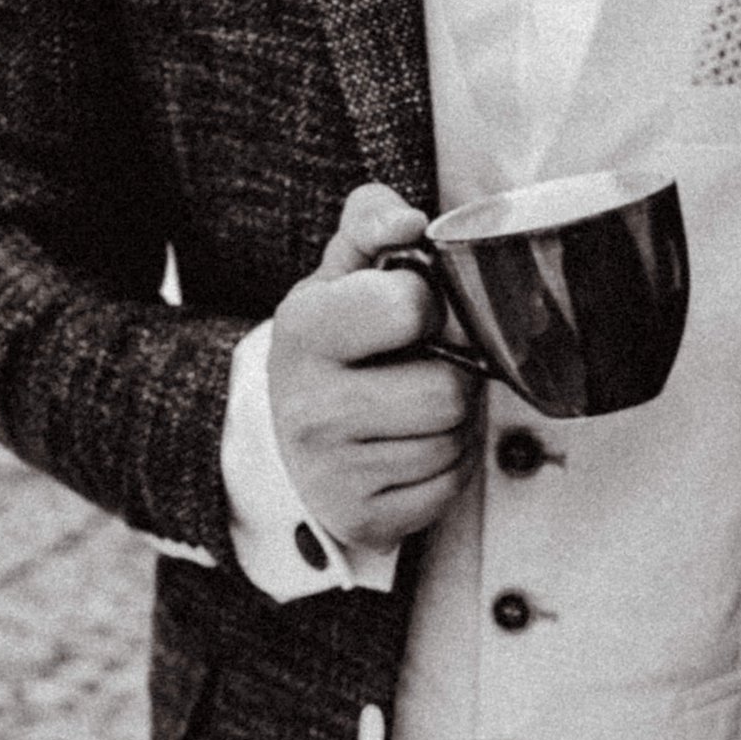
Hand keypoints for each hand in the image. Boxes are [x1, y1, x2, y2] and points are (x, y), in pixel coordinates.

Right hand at [268, 184, 476, 556]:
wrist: (286, 441)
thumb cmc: (331, 348)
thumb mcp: (337, 277)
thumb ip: (369, 225)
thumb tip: (409, 219)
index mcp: (305, 331)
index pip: (411, 307)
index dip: (430, 307)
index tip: (411, 313)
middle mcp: (313, 407)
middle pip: (449, 391)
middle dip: (453, 376)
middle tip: (425, 370)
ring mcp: (336, 472)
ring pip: (454, 441)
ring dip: (453, 424)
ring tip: (414, 408)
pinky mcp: (366, 520)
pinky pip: (450, 487)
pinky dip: (446, 467)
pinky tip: (411, 448)